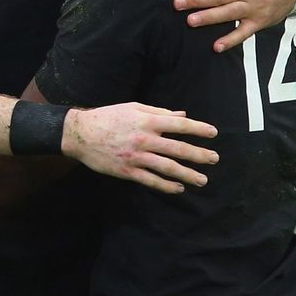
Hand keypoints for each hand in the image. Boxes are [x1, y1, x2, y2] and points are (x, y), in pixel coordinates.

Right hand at [63, 103, 217, 192]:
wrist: (81, 134)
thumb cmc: (108, 116)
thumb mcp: (133, 107)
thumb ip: (159, 111)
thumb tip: (182, 115)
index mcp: (147, 120)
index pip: (179, 125)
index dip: (198, 129)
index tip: (213, 133)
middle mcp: (144, 139)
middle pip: (178, 149)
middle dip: (199, 155)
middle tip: (214, 159)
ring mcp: (136, 157)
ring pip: (167, 167)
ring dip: (187, 174)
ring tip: (202, 179)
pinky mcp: (128, 171)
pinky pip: (151, 180)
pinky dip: (167, 186)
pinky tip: (179, 188)